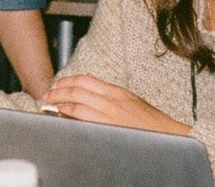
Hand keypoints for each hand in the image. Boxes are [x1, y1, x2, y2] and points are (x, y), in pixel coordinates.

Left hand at [43, 74, 189, 135]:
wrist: (166, 134)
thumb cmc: (148, 120)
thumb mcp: (128, 99)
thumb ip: (108, 92)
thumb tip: (88, 82)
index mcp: (116, 91)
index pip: (85, 80)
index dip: (67, 81)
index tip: (57, 84)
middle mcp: (111, 100)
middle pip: (77, 90)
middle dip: (58, 91)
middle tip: (47, 95)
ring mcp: (109, 114)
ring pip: (77, 103)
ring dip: (60, 103)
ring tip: (50, 105)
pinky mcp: (108, 127)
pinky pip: (83, 119)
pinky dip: (70, 116)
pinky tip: (63, 116)